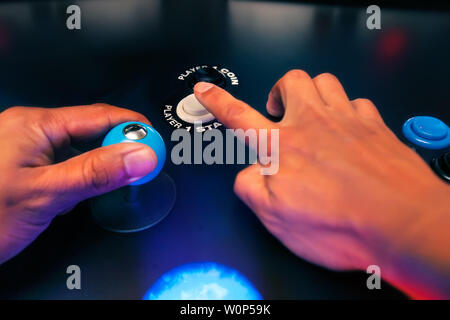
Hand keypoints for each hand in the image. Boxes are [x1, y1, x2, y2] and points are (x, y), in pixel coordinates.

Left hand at [0, 104, 156, 263]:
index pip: (100, 116)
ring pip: (83, 148)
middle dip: (121, 147)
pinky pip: (69, 162)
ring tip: (120, 180)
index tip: (156, 146)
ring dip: (104, 163)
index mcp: (35, 124)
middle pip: (93, 130)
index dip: (134, 128)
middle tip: (141, 168)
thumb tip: (140, 156)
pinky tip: (90, 189)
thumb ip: (97, 173)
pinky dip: (87, 174)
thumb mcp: (47, 194)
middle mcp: (32, 130)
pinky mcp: (30, 167)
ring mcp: (30, 149)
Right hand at [194, 70, 449, 298]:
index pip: (239, 115)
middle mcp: (313, 124)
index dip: (218, 101)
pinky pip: (357, 102)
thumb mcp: (276, 219)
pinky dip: (347, 110)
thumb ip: (251, 189)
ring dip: (313, 93)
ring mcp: (347, 121)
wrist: (402, 224)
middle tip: (279, 112)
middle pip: (290, 81)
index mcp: (282, 147)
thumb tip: (248, 174)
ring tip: (311, 115)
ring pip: (325, 82)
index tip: (205, 90)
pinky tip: (347, 129)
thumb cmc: (342, 224)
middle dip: (279, 90)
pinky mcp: (375, 127)